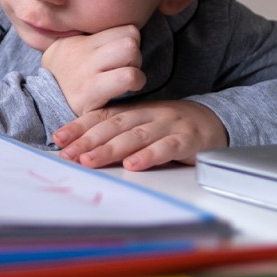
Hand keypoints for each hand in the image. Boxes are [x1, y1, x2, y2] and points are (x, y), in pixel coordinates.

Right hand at [41, 25, 145, 115]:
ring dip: (137, 68)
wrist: (40, 105)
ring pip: (131, 52)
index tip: (121, 55)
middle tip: (126, 68)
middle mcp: (83, 52)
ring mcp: (87, 71)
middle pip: (130, 37)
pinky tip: (128, 90)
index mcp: (80, 40)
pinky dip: (136, 82)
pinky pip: (128, 77)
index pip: (124, 27)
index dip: (129, 41)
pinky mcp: (91, 92)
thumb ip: (93, 39)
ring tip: (127, 79)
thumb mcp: (70, 50)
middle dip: (136, 54)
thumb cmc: (65, 78)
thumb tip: (123, 25)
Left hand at [53, 100, 227, 170]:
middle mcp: (150, 115)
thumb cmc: (173, 128)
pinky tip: (134, 165)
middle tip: (68, 154)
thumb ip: (117, 134)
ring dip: (111, 149)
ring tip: (91, 160)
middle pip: (115, 126)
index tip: (58, 138)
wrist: (217, 122)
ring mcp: (170, 125)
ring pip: (136, 136)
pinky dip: (150, 156)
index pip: (102, 117)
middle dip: (88, 140)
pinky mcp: (189, 140)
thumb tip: (81, 150)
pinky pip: (168, 148)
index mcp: (136, 111)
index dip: (80, 127)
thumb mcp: (143, 126)